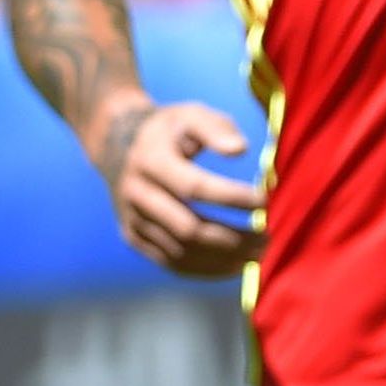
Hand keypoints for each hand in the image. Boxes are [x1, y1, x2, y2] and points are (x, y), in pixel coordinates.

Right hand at [94, 97, 264, 277]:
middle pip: (189, 228)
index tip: (265, 202)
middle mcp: (136, 194)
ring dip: (225, 260)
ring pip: (182, 252)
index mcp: (150, 161)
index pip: (195, 187)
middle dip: (234, 239)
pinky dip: (207, 270)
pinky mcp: (134, 238)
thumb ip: (216, 128)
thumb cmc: (170, 129)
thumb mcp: (191, 114)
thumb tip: (241, 150)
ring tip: (259, 254)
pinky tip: (237, 266)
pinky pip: (172, 264)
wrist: (117, 145)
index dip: (232, 198)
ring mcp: (132, 220)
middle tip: (268, 238)